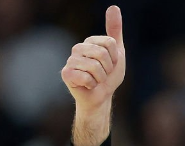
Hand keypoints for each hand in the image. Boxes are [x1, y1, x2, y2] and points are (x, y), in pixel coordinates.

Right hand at [61, 5, 125, 145]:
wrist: (101, 97)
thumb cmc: (109, 77)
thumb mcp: (117, 53)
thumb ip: (115, 30)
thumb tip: (114, 7)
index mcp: (89, 42)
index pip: (110, 43)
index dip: (115, 58)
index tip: (111, 65)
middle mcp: (78, 49)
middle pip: (102, 54)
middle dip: (108, 69)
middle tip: (103, 75)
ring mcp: (70, 61)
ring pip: (94, 66)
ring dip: (101, 78)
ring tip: (96, 81)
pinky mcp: (66, 74)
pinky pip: (85, 76)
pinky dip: (91, 84)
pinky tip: (88, 85)